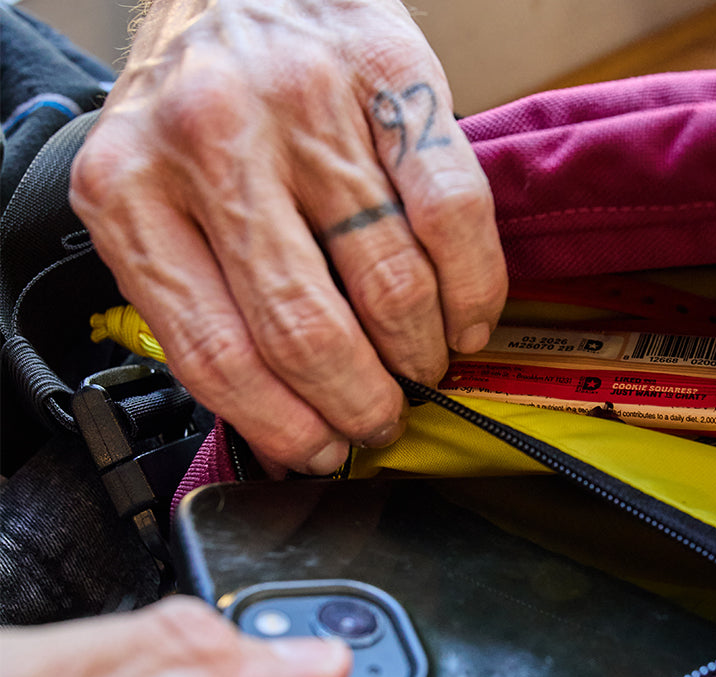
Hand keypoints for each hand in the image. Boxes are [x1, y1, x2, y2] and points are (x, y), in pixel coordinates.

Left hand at [70, 0, 507, 475]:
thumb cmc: (203, 110)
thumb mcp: (156, 201)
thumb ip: (200, 299)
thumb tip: (283, 419)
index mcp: (130, 188)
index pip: (215, 352)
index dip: (284, 425)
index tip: (322, 450)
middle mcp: (212, 138)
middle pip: (307, 329)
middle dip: (362, 403)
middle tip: (382, 419)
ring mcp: (305, 104)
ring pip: (390, 281)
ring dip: (421, 355)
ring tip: (425, 368)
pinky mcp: (389, 76)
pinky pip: (453, 213)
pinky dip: (474, 289)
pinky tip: (468, 318)